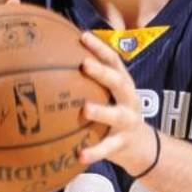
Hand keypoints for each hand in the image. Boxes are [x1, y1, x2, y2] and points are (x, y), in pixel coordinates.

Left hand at [78, 31, 157, 175]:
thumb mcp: (107, 93)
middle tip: (84, 64)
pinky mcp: (123, 143)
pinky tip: (80, 155)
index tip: (83, 36)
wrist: (140, 145)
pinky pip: (109, 148)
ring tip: (85, 110)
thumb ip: (87, 81)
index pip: (113, 60)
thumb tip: (51, 62)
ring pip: (116, 115)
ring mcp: (128, 121)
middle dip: (103, 72)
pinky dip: (96, 152)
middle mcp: (128, 98)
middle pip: (118, 82)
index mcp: (122, 82)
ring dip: (102, 111)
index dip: (100, 47)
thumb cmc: (114, 112)